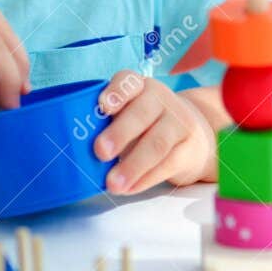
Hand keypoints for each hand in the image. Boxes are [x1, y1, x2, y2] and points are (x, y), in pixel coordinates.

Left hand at [92, 70, 215, 193]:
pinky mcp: (191, 149)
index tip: (103, 106)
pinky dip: (146, 179)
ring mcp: (179, 123)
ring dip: (132, 165)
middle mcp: (161, 99)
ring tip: (113, 184)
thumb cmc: (145, 127)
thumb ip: (107, 126)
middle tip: (100, 152)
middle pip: (141, 114)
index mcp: (139, 87)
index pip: (129, 82)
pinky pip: (168, 164)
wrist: (191, 140)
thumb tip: (79, 151)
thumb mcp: (128, 117)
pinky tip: (130, 188)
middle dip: (119, 133)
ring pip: (156, 143)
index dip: (116, 92)